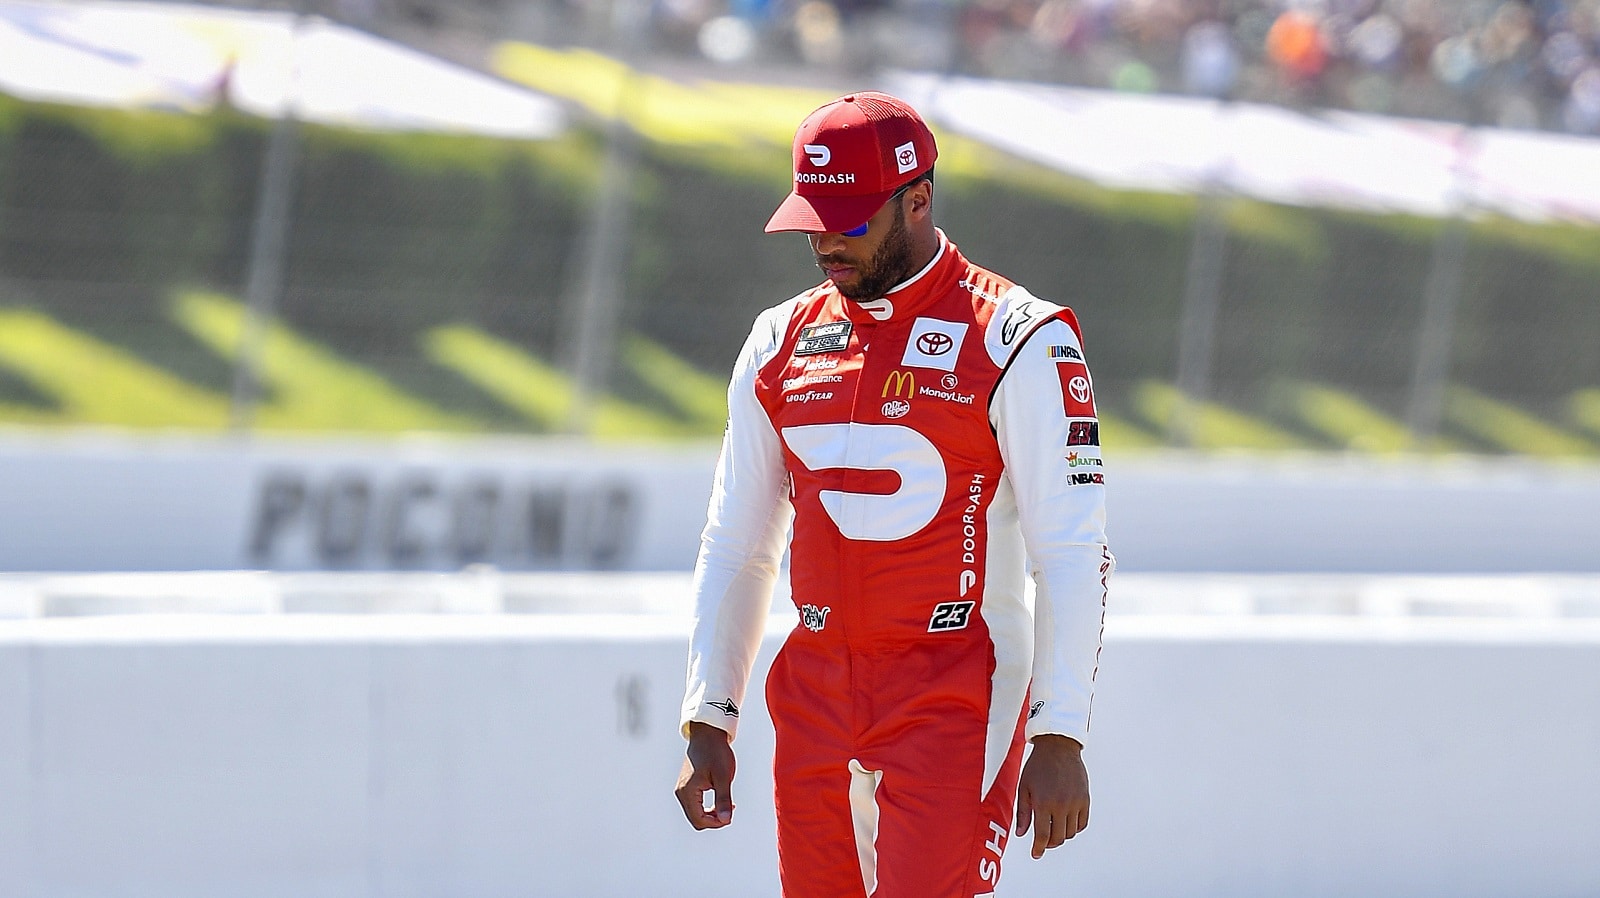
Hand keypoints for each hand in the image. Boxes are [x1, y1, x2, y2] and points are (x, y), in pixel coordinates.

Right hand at [674, 721, 736, 829]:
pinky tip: (720, 799)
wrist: (707, 734)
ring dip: (711, 814)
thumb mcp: (723, 776)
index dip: (716, 823)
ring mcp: (682, 789)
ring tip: (727, 804)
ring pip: (695, 813)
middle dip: (714, 820)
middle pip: (696, 819)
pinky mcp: (686, 786)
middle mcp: (681, 792)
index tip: (730, 815)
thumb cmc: (715, 752)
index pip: (699, 820)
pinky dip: (707, 807)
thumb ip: (723, 799)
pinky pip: (695, 805)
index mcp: (687, 791)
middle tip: (730, 809)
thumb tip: (725, 820)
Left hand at [1014, 734, 1089, 857]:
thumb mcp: (1024, 787)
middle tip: (1043, 841)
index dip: (1038, 848)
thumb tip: (1021, 833)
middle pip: (1058, 837)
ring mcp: (1075, 802)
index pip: (1042, 835)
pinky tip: (1065, 822)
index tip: (1035, 853)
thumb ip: (1023, 812)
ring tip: (1053, 828)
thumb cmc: (1038, 765)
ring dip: (1061, 835)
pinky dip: (1074, 828)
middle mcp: (1061, 805)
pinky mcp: (1085, 799)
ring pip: (1070, 832)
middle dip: (1049, 843)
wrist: (1058, 747)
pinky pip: (1082, 823)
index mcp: (1043, 802)